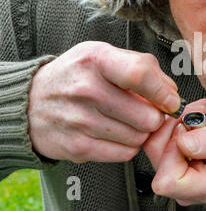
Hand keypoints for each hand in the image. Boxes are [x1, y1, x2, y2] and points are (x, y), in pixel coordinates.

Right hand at [27, 41, 180, 162]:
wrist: (30, 103)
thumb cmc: (76, 76)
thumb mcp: (104, 56)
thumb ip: (142, 66)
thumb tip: (171, 92)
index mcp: (97, 59)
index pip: (141, 74)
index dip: (163, 91)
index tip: (170, 100)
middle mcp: (87, 89)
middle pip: (147, 115)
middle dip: (154, 117)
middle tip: (146, 112)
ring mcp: (80, 119)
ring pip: (139, 137)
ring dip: (141, 132)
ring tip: (127, 121)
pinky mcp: (78, 146)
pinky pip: (124, 153)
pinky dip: (128, 146)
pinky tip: (117, 134)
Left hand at [144, 100, 205, 205]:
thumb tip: (183, 142)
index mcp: (203, 188)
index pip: (168, 178)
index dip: (175, 148)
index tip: (193, 129)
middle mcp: (182, 187)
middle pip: (157, 155)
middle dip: (176, 125)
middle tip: (200, 113)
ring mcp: (172, 176)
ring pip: (155, 143)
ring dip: (175, 120)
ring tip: (199, 112)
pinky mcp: (166, 163)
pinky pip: (158, 139)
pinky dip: (173, 122)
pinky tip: (191, 117)